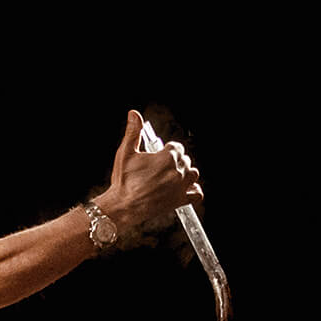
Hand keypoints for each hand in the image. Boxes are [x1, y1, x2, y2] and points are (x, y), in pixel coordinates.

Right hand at [97, 110, 202, 229]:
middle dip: (175, 162)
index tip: (161, 155)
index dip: (169, 150)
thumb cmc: (123, 181)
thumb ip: (133, 132)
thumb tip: (134, 115)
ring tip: (172, 176)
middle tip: (161, 168)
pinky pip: (197, 195)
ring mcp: (179, 187)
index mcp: (167, 158)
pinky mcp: (179, 201)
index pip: (177, 147)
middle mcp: (176, 171)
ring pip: (193, 174)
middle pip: (185, 160)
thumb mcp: (126, 153)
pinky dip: (194, 191)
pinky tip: (186, 189)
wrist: (123, 206)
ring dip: (185, 174)